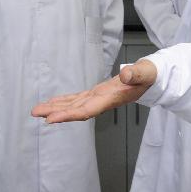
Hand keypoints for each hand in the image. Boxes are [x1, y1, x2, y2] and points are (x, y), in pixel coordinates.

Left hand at [31, 59, 157, 122]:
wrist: (154, 77)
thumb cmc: (150, 75)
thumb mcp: (145, 72)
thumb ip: (136, 74)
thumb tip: (125, 75)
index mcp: (111, 98)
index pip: (86, 111)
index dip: (68, 116)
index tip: (51, 119)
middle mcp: (103, 101)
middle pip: (76, 110)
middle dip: (56, 113)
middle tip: (36, 113)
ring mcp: (100, 97)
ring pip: (74, 105)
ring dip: (57, 108)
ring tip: (38, 110)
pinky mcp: (98, 92)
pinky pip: (78, 99)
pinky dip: (65, 101)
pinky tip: (55, 102)